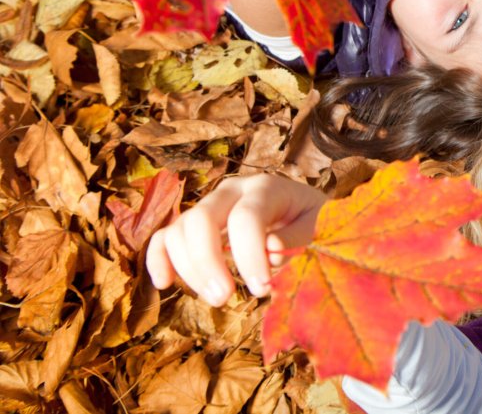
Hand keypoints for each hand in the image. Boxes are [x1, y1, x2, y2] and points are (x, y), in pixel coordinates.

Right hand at [145, 174, 326, 306]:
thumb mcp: (319, 225)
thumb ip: (297, 237)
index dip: (249, 256)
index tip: (262, 289)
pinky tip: (164, 284)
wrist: (304, 210)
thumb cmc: (313, 220)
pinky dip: (158, 259)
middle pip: (201, 219)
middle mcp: (232, 190)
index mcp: (266, 187)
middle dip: (208, 263)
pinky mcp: (195, 225)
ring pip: (179, 230)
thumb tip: (269, 250)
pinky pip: (164, 237)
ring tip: (217, 299)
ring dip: (189, 269)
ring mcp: (210, 205)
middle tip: (226, 298)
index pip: (246, 217)